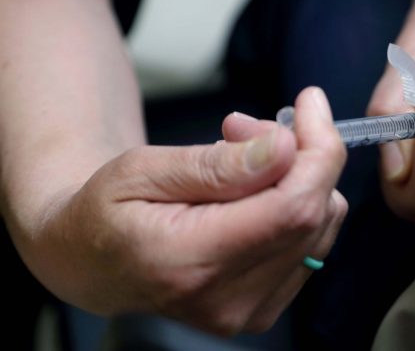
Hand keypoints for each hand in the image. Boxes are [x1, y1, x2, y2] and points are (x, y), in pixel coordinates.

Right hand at [16, 87, 346, 334]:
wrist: (93, 265)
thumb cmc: (106, 211)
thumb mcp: (141, 170)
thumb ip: (216, 165)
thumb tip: (285, 148)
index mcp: (190, 263)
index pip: (292, 209)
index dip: (317, 151)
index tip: (309, 103)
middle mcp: (228, 300)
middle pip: (312, 215)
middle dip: (302, 154)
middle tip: (249, 126)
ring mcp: (249, 311)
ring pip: (321, 226)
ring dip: (299, 177)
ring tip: (241, 157)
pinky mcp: (264, 308)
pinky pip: (311, 243)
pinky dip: (296, 202)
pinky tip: (255, 190)